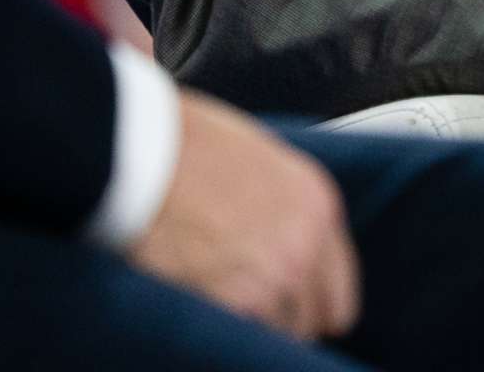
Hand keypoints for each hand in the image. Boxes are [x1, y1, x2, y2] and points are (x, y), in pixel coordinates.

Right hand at [128, 91, 361, 340]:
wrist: (145, 150)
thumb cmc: (187, 144)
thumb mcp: (260, 160)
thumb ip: (283, 207)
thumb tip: (278, 236)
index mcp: (317, 207)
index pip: (338, 295)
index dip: (310, 306)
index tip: (293, 310)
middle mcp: (305, 246)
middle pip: (309, 322)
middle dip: (279, 318)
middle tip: (244, 303)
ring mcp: (274, 278)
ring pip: (274, 334)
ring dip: (248, 323)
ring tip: (213, 293)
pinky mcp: (236, 301)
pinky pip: (237, 339)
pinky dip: (218, 329)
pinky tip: (195, 299)